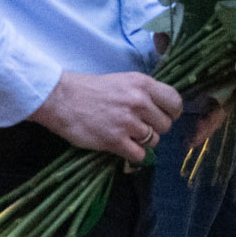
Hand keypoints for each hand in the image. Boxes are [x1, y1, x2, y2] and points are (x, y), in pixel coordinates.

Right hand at [33, 69, 182, 162]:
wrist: (60, 99)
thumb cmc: (88, 89)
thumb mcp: (121, 81)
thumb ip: (143, 93)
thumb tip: (161, 109)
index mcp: (142, 84)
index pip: (175, 101)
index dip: (172, 112)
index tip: (164, 116)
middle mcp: (139, 101)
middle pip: (166, 125)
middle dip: (155, 128)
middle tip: (138, 127)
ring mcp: (128, 122)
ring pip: (154, 141)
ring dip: (142, 141)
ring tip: (125, 134)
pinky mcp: (115, 140)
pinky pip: (139, 155)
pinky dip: (133, 154)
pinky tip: (122, 146)